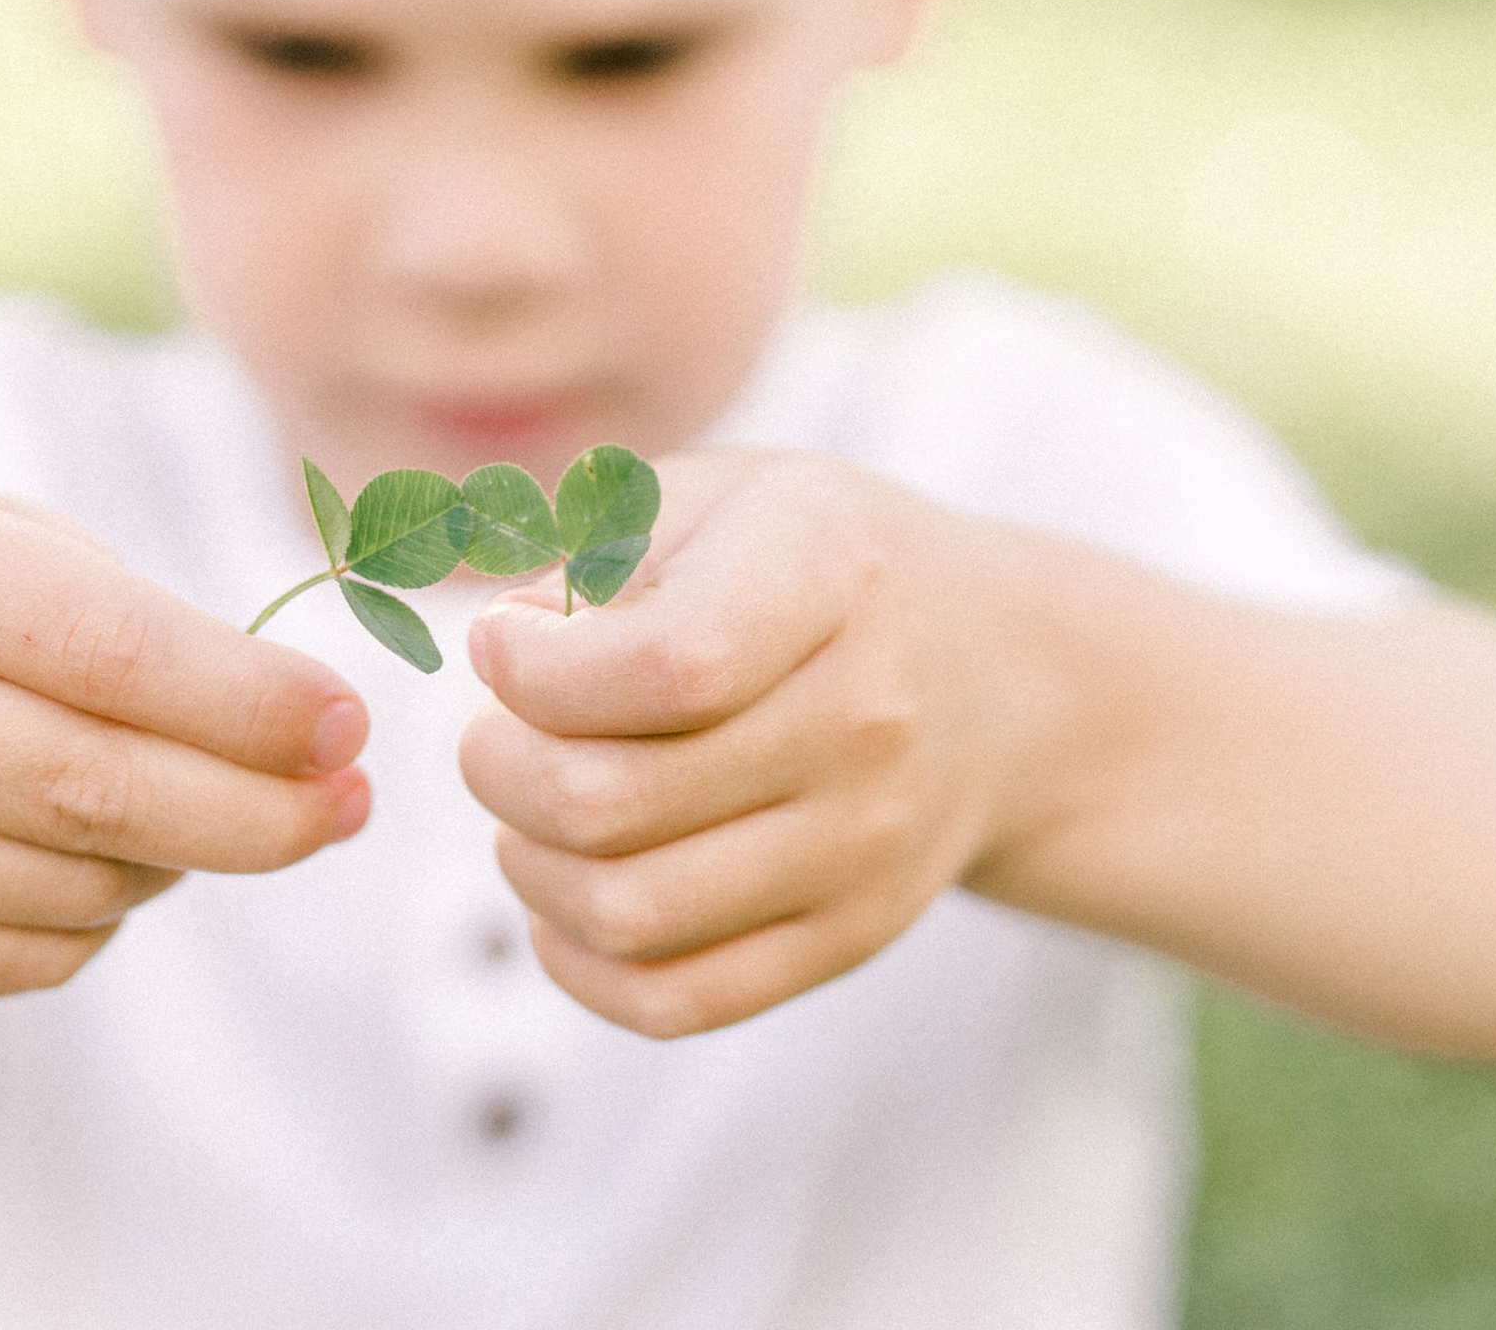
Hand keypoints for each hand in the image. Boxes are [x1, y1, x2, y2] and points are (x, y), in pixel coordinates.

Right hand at [0, 470, 369, 997]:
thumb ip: (138, 618)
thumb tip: (303, 731)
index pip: (104, 650)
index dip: (247, 702)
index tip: (348, 729)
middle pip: (91, 789)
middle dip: (256, 813)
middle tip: (347, 807)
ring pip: (71, 888)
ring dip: (173, 862)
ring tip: (184, 806)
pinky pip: (24, 960)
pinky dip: (98, 923)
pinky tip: (91, 859)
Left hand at [459, 449, 1059, 1037]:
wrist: (998, 675)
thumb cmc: (810, 568)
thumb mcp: (719, 494)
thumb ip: (592, 543)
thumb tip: (501, 643)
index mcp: (828, 573)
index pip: (662, 667)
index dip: (533, 670)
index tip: (503, 641)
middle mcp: (864, 718)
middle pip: (606, 800)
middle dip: (497, 764)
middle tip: (497, 729)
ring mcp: (864, 846)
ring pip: (624, 913)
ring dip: (527, 860)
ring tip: (533, 802)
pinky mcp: (847, 937)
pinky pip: (672, 1000)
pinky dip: (578, 958)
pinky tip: (565, 886)